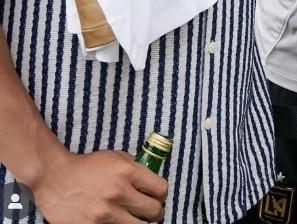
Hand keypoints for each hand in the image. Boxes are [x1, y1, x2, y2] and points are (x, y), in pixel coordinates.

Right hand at [31, 149, 167, 222]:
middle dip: (156, 212)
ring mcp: (106, 213)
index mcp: (128, 171)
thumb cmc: (88, 166)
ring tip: (136, 218)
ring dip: (140, 223)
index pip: (161, 189)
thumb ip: (135, 168)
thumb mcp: (116, 157)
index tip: (158, 196)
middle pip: (154, 212)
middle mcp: (119, 193)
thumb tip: (151, 181)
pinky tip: (118, 222)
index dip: (162, 194)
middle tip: (151, 212)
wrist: (55, 178)